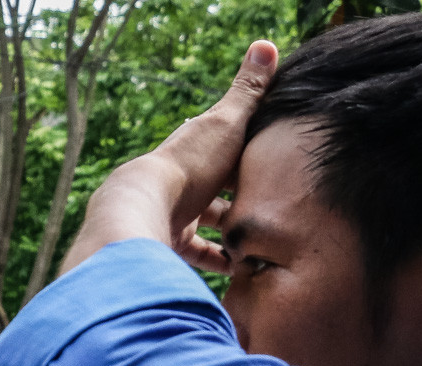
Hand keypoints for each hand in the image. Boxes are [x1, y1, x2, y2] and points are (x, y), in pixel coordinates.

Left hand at [59, 41, 278, 276]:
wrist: (146, 209)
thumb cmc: (191, 164)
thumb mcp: (228, 121)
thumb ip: (249, 91)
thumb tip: (266, 44)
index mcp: (195, 149)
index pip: (225, 149)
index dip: (248, 154)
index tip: (274, 162)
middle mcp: (184, 180)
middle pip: (218, 189)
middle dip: (241, 198)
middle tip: (274, 207)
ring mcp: (177, 213)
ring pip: (210, 223)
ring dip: (233, 231)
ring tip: (262, 238)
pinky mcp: (173, 243)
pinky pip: (200, 253)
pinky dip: (220, 259)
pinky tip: (240, 265)